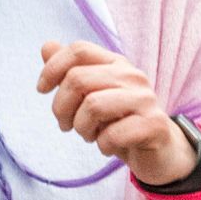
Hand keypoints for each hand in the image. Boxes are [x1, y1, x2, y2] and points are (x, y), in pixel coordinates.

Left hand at [36, 40, 196, 186]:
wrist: (159, 153)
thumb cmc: (119, 123)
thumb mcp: (91, 97)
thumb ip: (70, 72)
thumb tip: (47, 46)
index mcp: (116, 63)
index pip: (79, 50)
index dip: (52, 68)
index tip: (41, 90)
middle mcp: (132, 75)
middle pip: (78, 78)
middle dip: (61, 107)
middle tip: (65, 125)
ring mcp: (145, 99)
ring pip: (92, 105)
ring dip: (81, 128)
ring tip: (89, 136)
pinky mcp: (154, 125)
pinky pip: (113, 133)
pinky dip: (102, 145)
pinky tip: (107, 147)